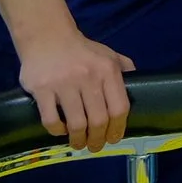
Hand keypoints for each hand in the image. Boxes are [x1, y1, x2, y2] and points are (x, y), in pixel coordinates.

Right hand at [17, 24, 134, 150]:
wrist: (47, 35)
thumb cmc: (82, 50)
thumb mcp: (108, 55)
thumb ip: (124, 70)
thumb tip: (139, 88)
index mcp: (107, 70)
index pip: (120, 107)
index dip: (118, 128)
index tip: (114, 139)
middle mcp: (88, 76)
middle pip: (99, 120)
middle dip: (98, 140)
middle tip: (95, 146)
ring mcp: (63, 83)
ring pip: (76, 124)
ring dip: (78, 140)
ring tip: (78, 143)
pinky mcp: (42, 89)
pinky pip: (51, 120)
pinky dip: (57, 131)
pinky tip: (61, 131)